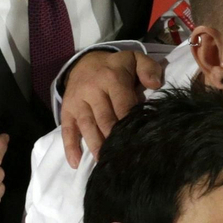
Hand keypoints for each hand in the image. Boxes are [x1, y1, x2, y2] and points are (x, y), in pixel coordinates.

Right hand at [60, 48, 164, 167]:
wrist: (85, 62)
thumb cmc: (117, 67)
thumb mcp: (135, 59)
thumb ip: (148, 68)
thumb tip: (155, 84)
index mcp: (113, 78)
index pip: (123, 104)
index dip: (130, 123)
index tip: (138, 140)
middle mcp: (93, 90)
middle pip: (104, 118)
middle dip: (113, 138)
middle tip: (123, 156)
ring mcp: (78, 102)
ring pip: (87, 126)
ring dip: (95, 145)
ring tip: (104, 162)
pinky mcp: (67, 110)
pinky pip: (67, 129)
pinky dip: (70, 147)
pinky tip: (76, 162)